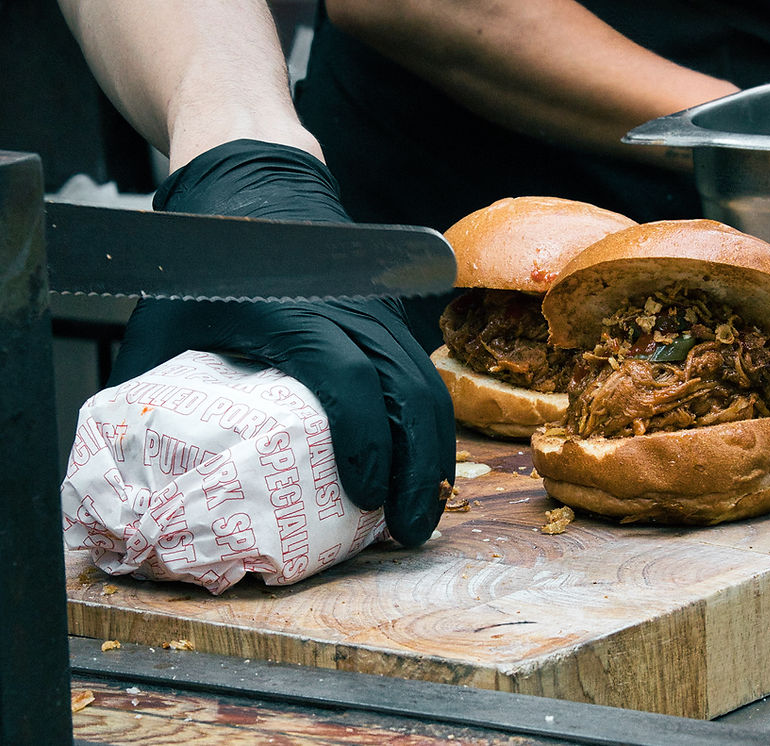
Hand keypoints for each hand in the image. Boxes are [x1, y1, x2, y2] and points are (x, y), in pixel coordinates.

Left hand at [107, 140, 454, 546]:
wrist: (256, 194)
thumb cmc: (207, 259)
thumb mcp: (165, 317)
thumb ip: (147, 388)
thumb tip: (127, 472)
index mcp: (291, 311)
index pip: (345, 376)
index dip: (363, 438)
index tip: (365, 494)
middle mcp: (350, 313)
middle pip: (409, 390)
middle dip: (418, 464)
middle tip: (407, 529)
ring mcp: (379, 317)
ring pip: (428, 387)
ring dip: (435, 454)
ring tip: (422, 514)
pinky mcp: (390, 326)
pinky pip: (426, 379)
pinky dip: (431, 431)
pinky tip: (424, 473)